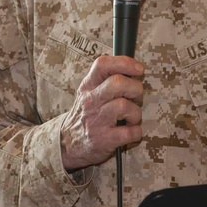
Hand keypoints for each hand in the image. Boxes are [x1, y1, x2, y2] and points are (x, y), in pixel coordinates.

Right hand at [59, 55, 143, 171]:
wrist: (68, 144)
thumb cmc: (86, 115)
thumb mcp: (88, 92)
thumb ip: (106, 80)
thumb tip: (134, 72)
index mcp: (88, 86)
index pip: (103, 64)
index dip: (125, 63)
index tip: (138, 69)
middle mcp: (90, 101)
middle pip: (118, 83)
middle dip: (135, 89)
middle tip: (134, 98)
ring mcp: (97, 120)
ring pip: (126, 106)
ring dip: (136, 113)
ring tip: (130, 118)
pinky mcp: (105, 139)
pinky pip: (131, 132)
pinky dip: (136, 132)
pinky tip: (128, 132)